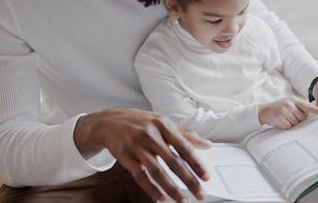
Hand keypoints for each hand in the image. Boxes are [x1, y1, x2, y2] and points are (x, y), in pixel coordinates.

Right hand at [74, 109, 210, 202]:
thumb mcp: (163, 123)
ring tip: (182, 200)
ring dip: (171, 188)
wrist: (110, 122)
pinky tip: (161, 197)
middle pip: (173, 161)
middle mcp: (151, 135)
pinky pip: (140, 176)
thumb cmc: (141, 122)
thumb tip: (207, 144)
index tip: (205, 177)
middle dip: (188, 180)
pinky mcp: (125, 157)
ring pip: (157, 171)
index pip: (184, 146)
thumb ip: (185, 135)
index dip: (196, 163)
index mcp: (163, 125)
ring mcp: (137, 146)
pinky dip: (151, 188)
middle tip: (199, 193)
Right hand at [258, 97, 317, 128]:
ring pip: (296, 122)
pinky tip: (280, 122)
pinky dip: (285, 126)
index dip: (316, 110)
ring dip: (291, 123)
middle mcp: (289, 104)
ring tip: (283, 118)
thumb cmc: (277, 108)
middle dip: (298, 119)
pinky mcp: (279, 118)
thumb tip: (308, 115)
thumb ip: (298, 107)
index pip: (307, 106)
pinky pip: (288, 126)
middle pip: (302, 117)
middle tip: (289, 117)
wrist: (262, 111)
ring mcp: (284, 111)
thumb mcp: (287, 103)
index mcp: (293, 100)